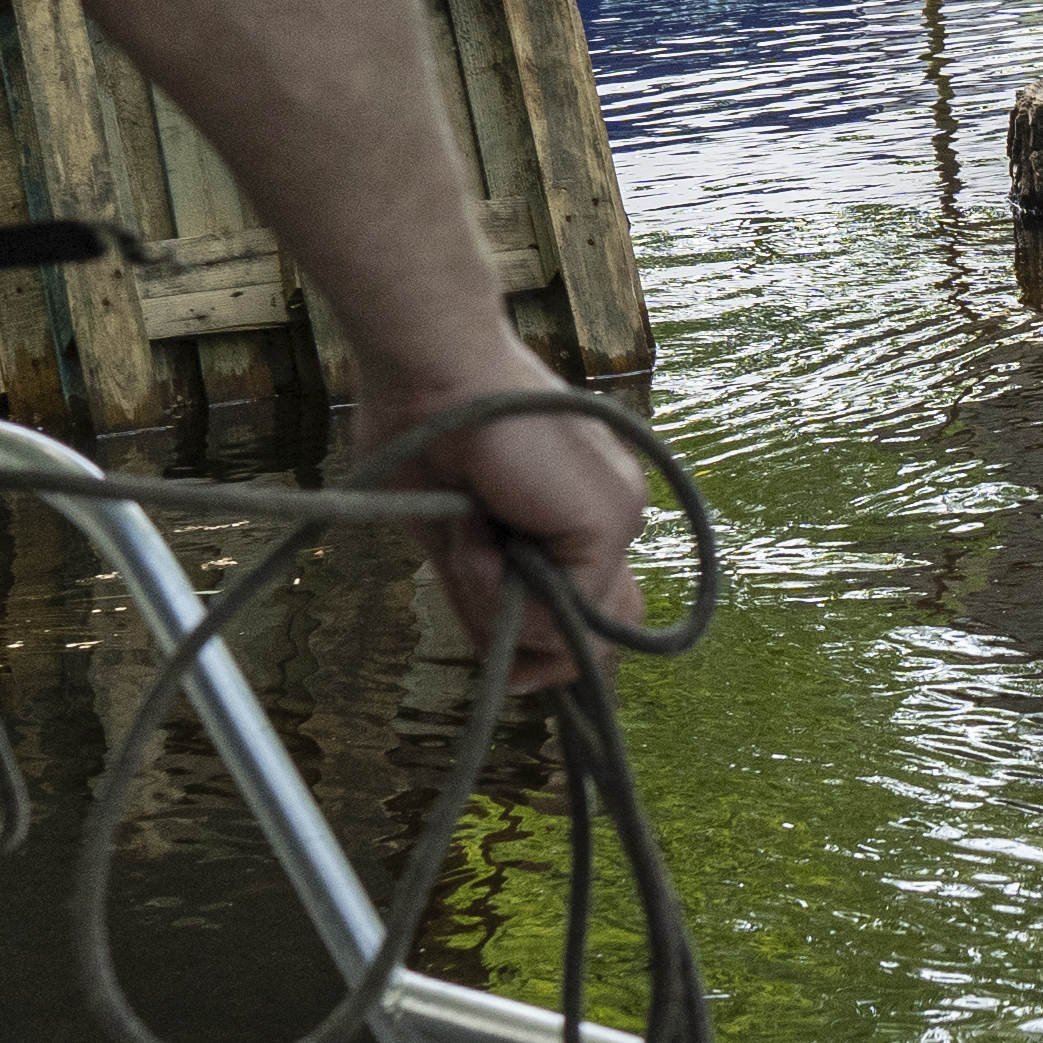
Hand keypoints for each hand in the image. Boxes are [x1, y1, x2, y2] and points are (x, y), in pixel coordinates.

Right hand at [346, 370, 652, 676]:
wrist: (430, 369)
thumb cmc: (423, 433)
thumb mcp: (458, 539)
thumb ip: (496, 597)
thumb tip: (524, 673)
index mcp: (580, 508)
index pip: (593, 609)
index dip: (549, 646)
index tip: (511, 666)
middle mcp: (612, 513)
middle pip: (596, 632)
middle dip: (525, 637)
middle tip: (470, 571)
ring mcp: (619, 517)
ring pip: (573, 632)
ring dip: (500, 608)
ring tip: (467, 537)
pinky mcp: (609, 522)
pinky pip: (561, 614)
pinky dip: (500, 591)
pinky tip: (475, 529)